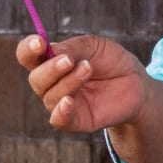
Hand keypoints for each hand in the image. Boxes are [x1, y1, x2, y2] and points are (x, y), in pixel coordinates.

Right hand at [16, 34, 149, 134]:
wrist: (135, 83)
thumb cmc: (111, 61)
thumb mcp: (94, 46)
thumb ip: (71, 48)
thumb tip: (50, 51)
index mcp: (51, 61)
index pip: (28, 56)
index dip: (28, 49)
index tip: (39, 42)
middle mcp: (51, 84)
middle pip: (36, 79)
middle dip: (50, 69)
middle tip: (69, 60)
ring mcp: (61, 103)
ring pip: (50, 96)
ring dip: (68, 82)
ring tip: (88, 69)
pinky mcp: (75, 120)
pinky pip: (58, 120)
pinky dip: (61, 111)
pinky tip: (69, 101)